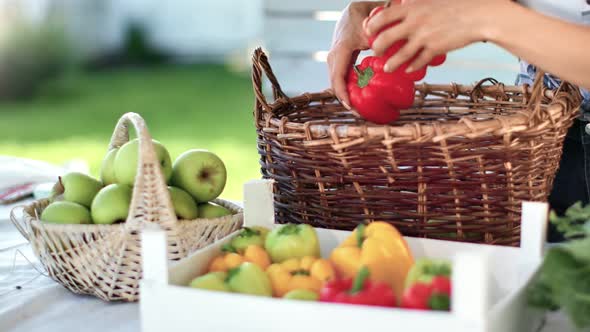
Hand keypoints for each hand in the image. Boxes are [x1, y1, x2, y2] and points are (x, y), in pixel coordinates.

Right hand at [328, 1, 382, 108]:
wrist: (353, 10)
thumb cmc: (363, 16)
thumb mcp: (371, 27)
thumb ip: (377, 40)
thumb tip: (383, 54)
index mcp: (341, 50)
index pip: (337, 77)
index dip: (343, 94)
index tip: (351, 107)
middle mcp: (334, 56)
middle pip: (335, 83)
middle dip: (345, 100)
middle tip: (359, 114)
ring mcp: (334, 59)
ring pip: (336, 82)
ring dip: (345, 96)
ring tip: (358, 110)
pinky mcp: (339, 60)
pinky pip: (340, 78)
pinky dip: (346, 89)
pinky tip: (356, 99)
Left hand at [365, 0, 498, 72]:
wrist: (478, 15)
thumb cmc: (455, 4)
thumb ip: (415, 3)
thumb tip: (403, 2)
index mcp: (412, 8)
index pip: (382, 17)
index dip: (371, 26)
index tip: (368, 32)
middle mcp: (414, 23)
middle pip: (385, 38)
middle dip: (376, 47)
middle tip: (375, 51)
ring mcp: (424, 37)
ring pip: (399, 55)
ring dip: (390, 63)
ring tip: (386, 68)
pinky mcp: (435, 49)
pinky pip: (418, 61)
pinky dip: (411, 66)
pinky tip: (407, 70)